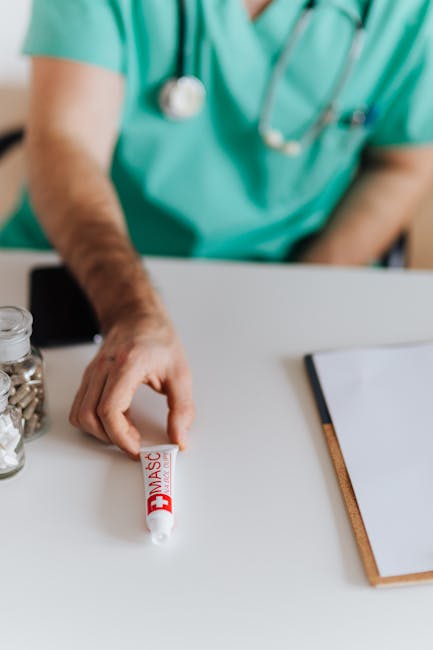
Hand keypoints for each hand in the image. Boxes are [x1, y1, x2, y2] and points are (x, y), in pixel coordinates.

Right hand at [69, 312, 194, 458]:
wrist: (137, 316)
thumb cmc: (158, 339)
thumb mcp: (180, 373)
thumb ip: (182, 408)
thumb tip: (179, 439)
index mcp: (127, 365)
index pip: (110, 409)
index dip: (121, 436)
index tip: (138, 449)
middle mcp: (103, 368)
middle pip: (90, 416)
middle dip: (111, 438)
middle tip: (135, 444)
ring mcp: (92, 373)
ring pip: (80, 415)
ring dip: (100, 432)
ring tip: (127, 432)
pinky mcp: (88, 378)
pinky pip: (81, 408)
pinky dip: (95, 421)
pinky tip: (119, 419)